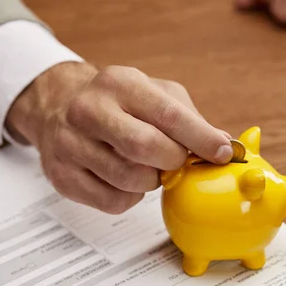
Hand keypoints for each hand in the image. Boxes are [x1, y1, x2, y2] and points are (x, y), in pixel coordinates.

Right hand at [6, 62, 232, 212]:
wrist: (58, 109)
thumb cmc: (118, 104)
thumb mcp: (154, 94)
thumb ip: (190, 118)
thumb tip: (227, 146)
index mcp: (119, 83)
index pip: (168, 115)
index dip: (201, 138)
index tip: (223, 153)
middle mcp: (88, 110)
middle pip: (146, 149)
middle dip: (173, 161)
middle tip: (176, 161)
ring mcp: (69, 144)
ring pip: (131, 180)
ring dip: (151, 180)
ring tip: (146, 166)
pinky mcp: (62, 176)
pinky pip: (113, 202)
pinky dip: (130, 197)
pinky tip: (124, 179)